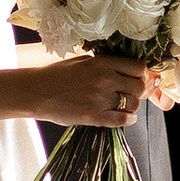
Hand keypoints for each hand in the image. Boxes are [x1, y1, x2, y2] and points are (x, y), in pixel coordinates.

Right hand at [39, 51, 161, 127]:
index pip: (138, 68)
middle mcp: (104, 79)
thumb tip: (129, 71)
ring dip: (133, 106)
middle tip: (132, 93)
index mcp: (102, 63)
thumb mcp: (83, 61)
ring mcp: (100, 99)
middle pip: (139, 87)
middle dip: (139, 91)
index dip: (142, 74)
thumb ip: (106, 65)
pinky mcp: (94, 116)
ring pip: (133, 104)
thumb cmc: (57, 75)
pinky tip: (125, 117)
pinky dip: (128, 119)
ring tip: (124, 105)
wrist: (36, 92)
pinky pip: (123, 120)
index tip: (139, 78)